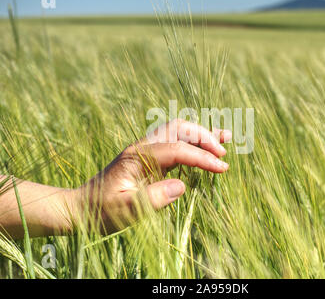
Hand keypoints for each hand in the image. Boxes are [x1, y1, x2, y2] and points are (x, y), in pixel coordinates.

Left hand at [70, 119, 230, 233]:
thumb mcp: (125, 210)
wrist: (81, 207)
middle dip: (204, 138)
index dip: (201, 157)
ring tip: (226, 137)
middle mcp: (142, 147)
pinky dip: (193, 143)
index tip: (222, 168)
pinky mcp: (149, 158)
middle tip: (223, 154)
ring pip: (178, 131)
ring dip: (201, 134)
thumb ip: (153, 198)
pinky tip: (207, 146)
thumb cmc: (101, 210)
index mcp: (137, 157)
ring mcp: (146, 150)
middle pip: (178, 129)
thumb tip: (181, 186)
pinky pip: (175, 143)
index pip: (177, 149)